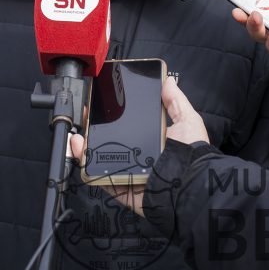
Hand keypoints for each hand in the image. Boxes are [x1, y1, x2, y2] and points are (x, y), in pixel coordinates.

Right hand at [67, 78, 207, 216]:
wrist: (190, 185)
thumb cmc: (191, 154)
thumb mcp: (187, 122)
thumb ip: (176, 102)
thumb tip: (168, 80)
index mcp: (150, 141)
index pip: (126, 126)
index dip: (112, 115)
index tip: (100, 101)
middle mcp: (137, 156)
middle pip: (109, 141)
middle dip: (94, 128)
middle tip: (85, 115)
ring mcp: (127, 173)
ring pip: (99, 159)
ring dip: (85, 146)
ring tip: (77, 132)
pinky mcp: (121, 189)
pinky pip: (99, 178)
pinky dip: (86, 166)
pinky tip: (80, 149)